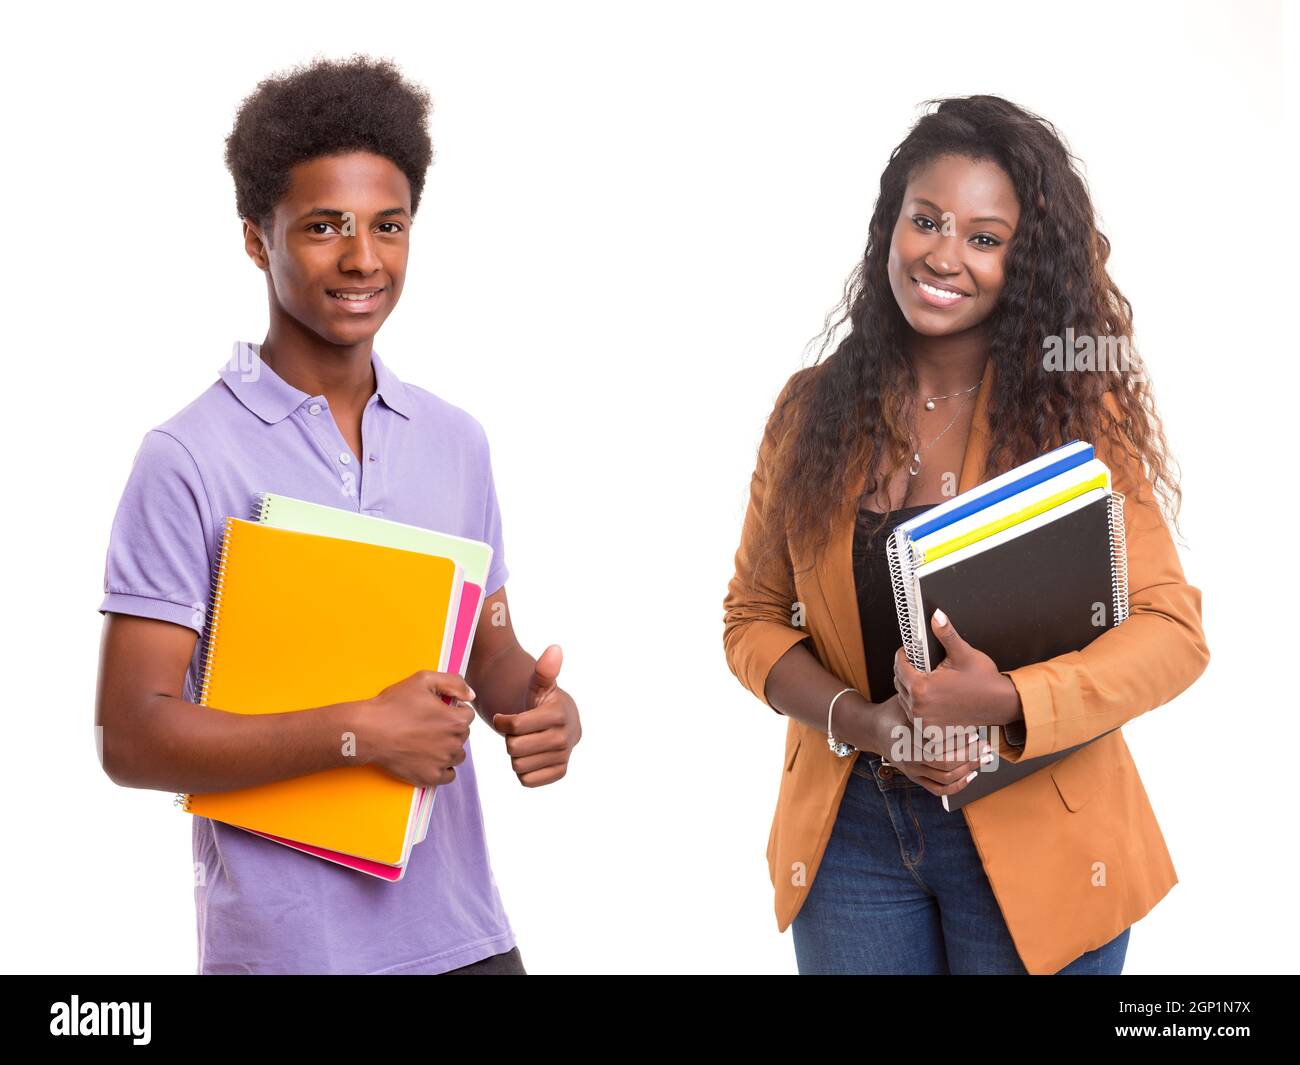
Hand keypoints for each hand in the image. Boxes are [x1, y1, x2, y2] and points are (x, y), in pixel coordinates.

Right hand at [361, 670, 475, 787]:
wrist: (368, 731)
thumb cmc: (393, 704)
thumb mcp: (424, 679)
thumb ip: (454, 683)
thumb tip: (471, 695)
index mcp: (455, 720)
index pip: (467, 715)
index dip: (453, 710)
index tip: (437, 710)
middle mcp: (453, 744)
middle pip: (462, 735)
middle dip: (450, 729)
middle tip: (428, 725)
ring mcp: (441, 763)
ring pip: (457, 755)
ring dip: (448, 748)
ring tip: (427, 741)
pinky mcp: (429, 777)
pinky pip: (448, 776)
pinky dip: (443, 769)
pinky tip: (430, 759)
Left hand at [491, 644, 580, 786]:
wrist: (561, 722)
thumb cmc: (542, 702)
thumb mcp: (540, 685)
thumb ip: (545, 670)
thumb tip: (555, 648)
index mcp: (558, 714)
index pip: (514, 726)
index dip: (503, 721)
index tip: (505, 716)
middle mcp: (564, 737)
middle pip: (514, 747)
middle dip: (510, 739)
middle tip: (517, 731)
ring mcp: (563, 756)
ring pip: (519, 765)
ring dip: (516, 754)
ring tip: (525, 742)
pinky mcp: (560, 772)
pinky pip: (527, 780)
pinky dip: (523, 771)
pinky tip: (529, 756)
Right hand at [872, 693, 989, 798]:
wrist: (872, 730)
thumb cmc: (892, 712)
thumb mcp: (905, 701)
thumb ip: (923, 702)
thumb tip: (951, 691)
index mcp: (906, 738)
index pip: (938, 747)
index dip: (959, 742)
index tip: (974, 731)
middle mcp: (909, 758)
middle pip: (945, 765)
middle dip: (970, 757)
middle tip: (985, 746)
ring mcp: (912, 770)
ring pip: (945, 779)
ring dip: (968, 770)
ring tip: (982, 758)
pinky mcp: (915, 778)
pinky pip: (939, 790)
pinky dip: (958, 786)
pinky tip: (970, 775)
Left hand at [893, 608, 1021, 734]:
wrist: (1001, 704)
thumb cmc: (984, 681)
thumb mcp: (963, 653)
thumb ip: (946, 634)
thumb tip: (936, 616)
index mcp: (922, 688)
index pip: (899, 666)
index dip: (903, 654)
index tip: (910, 650)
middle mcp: (919, 707)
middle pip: (899, 682)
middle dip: (906, 670)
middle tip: (919, 663)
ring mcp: (924, 721)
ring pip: (904, 698)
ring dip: (910, 688)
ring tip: (926, 678)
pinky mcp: (931, 730)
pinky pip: (914, 713)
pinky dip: (918, 704)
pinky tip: (930, 696)